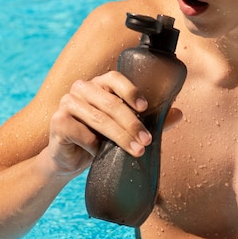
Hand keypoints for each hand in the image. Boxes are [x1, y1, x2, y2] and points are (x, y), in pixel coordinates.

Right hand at [46, 71, 181, 175]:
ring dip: (120, 137)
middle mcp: (82, 88)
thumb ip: (151, 120)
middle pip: (111, 102)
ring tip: (136, 150)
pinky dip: (93, 146)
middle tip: (147, 141)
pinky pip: (81, 133)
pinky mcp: (58, 121)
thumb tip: (179, 113)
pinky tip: (98, 154)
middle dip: (132, 124)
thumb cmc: (100, 139)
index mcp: (100, 84)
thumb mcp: (126, 129)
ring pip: (99, 118)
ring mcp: (67, 102)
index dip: (131, 90)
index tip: (145, 106)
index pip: (116, 78)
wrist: (70, 159)